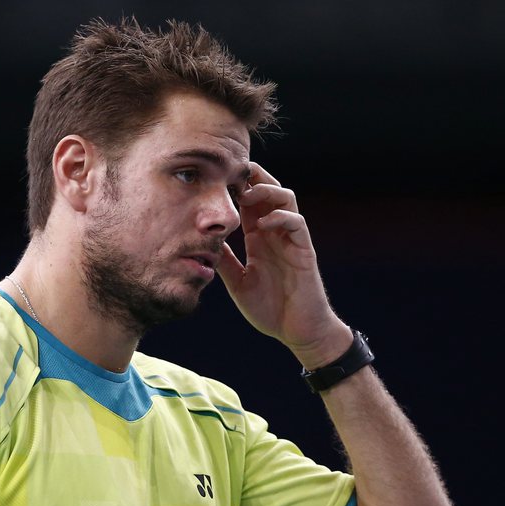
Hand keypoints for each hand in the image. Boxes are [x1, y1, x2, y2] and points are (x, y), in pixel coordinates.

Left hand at [215, 162, 351, 367]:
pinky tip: (261, 225)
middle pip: (269, 190)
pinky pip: (296, 222)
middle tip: (231, 174)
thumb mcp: (238, 283)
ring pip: (286, 198)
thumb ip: (225, 261)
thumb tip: (200, 244)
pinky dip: (280, 217)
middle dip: (253, 177)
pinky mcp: (304, 250)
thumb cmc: (270, 309)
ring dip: (266, 191)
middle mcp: (275, 233)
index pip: (249, 202)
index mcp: (259, 238)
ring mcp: (291, 239)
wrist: (297, 331)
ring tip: (246, 196)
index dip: (236, 187)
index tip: (215, 180)